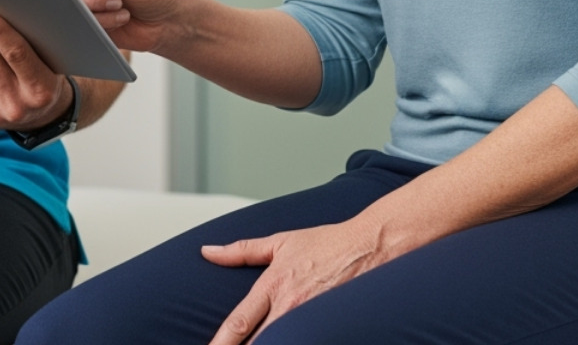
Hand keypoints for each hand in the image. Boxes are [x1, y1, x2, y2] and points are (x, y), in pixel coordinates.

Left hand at [201, 219, 389, 344]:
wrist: (369, 244)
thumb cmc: (327, 243)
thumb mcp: (279, 242)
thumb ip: (241, 251)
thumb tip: (208, 251)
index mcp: (272, 285)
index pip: (238, 322)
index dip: (221, 342)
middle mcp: (289, 306)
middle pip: (258, 342)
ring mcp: (310, 319)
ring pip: (281, 343)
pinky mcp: (330, 327)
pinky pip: (308, 341)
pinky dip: (296, 343)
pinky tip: (289, 343)